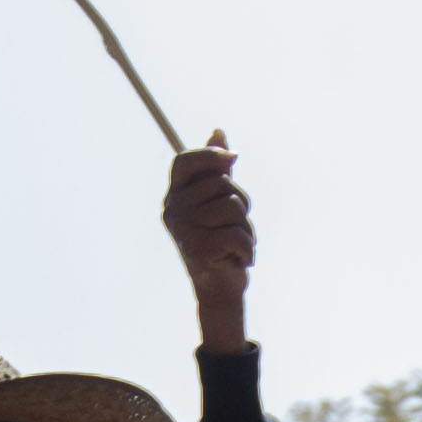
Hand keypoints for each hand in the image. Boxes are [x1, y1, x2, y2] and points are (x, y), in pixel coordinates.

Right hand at [161, 137, 252, 348]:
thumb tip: (218, 132)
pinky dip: (248, 248)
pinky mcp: (197, 250)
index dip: (211, 155)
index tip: (234, 158)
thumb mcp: (219, 201)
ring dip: (247, 228)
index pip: (186, 161)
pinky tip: (240, 260)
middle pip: (222, 184)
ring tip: (237, 244)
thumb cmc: (222, 241)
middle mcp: (173, 210)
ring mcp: (183, 231)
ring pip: (232, 207)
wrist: (220, 290)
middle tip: (236, 226)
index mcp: (175, 195)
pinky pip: (236, 234)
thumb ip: (217, 168)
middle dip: (242, 204)